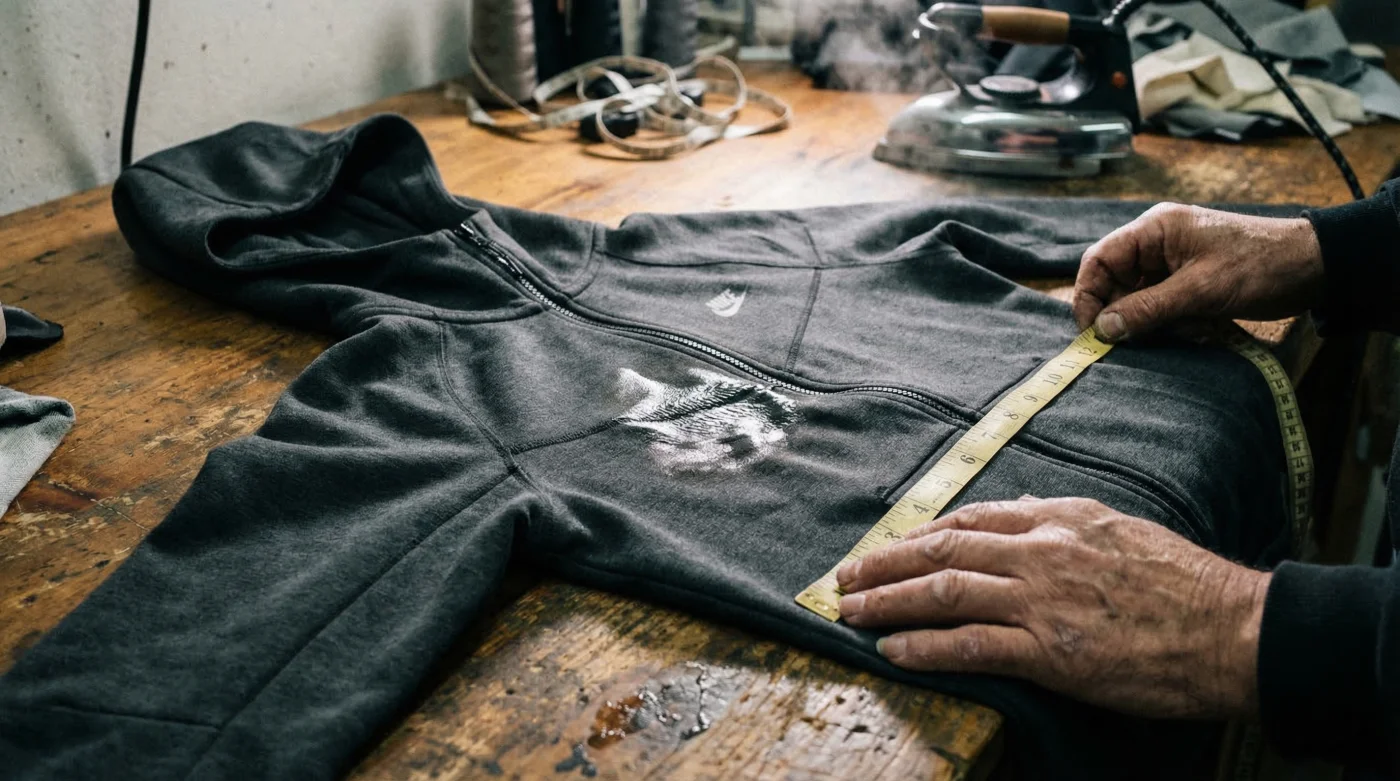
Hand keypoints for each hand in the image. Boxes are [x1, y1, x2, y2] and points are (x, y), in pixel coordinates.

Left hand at [837, 497, 1270, 718]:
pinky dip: (924, 646)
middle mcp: (1040, 552)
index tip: (890, 546)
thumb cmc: (1184, 584)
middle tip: (844, 577)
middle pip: (941, 552)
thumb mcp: (1118, 528)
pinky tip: (892, 649)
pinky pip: (970, 646)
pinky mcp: (1050, 651)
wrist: (1233, 630)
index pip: (969, 521)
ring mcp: (1041, 601)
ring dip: (887, 601)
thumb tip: (1014, 515)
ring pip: (943, 593)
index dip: (920, 535)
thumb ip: (1060, 523)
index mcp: (1057, 520)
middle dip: (885, 563)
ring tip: (850, 612)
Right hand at [1073, 203, 1323, 341]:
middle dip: (1127, 314)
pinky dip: (1172, 323)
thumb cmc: (1260, 266)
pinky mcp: (1188, 281)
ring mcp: (1173, 263)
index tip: (1094, 332)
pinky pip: (1161, 306)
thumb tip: (1103, 329)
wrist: (1315, 267)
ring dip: (1154, 322)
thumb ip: (1148, 308)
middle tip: (1145, 339)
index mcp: (1154, 230)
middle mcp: (1157, 243)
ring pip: (1138, 299)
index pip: (1099, 260)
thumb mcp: (1200, 291)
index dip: (1088, 296)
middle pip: (1115, 283)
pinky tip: (1199, 328)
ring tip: (1188, 329)